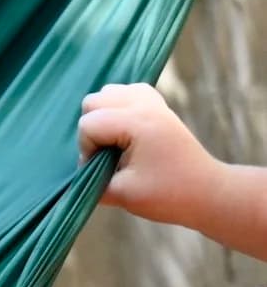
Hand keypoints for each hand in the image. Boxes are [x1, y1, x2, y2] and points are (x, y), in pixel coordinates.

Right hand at [78, 83, 223, 229]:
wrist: (208, 192)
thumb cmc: (168, 195)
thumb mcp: (122, 194)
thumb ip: (91, 182)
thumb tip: (78, 173)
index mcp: (139, 124)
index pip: (89, 124)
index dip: (87, 150)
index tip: (104, 171)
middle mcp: (146, 106)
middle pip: (94, 101)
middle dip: (92, 129)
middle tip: (107, 155)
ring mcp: (155, 103)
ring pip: (108, 91)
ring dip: (103, 115)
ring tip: (115, 141)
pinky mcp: (159, 106)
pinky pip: (127, 91)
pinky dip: (118, 106)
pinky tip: (124, 130)